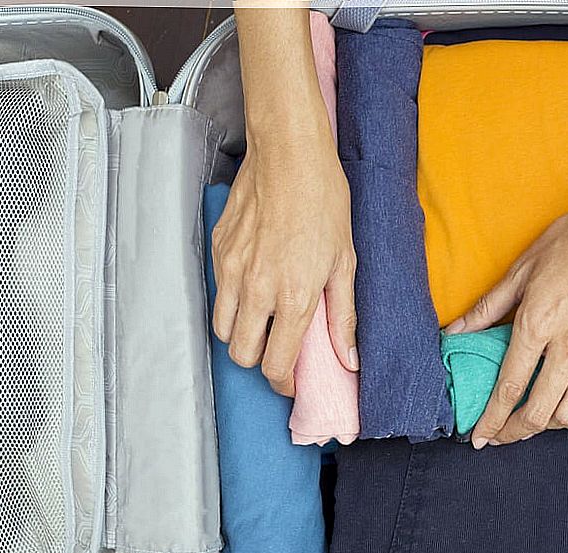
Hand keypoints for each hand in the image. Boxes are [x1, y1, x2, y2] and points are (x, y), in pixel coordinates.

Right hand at [211, 131, 357, 396]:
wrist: (289, 154)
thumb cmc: (324, 201)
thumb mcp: (346, 262)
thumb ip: (344, 316)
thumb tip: (350, 359)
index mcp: (293, 297)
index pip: (275, 365)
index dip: (283, 383)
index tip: (292, 380)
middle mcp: (256, 290)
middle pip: (241, 355)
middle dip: (259, 361)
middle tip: (278, 350)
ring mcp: (231, 270)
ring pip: (223, 330)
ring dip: (242, 335)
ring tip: (264, 321)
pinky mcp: (217, 250)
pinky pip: (217, 293)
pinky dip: (232, 302)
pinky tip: (254, 286)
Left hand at [444, 194, 567, 446]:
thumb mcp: (523, 268)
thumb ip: (488, 307)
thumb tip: (455, 331)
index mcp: (538, 325)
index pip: (508, 388)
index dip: (491, 420)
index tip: (479, 437)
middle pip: (538, 412)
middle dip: (514, 432)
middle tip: (502, 437)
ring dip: (547, 425)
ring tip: (534, 421)